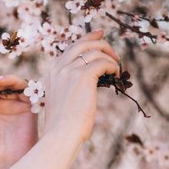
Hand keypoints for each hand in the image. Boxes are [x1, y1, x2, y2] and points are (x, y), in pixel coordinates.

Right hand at [43, 28, 120, 142]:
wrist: (61, 134)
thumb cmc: (63, 125)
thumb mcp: (62, 100)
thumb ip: (69, 85)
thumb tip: (90, 76)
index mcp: (52, 73)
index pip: (71, 48)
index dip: (87, 38)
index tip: (99, 34)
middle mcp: (59, 68)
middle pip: (82, 43)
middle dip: (101, 43)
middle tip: (114, 53)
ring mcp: (70, 71)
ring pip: (95, 52)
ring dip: (110, 58)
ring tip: (116, 70)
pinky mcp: (83, 76)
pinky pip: (103, 63)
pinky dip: (112, 67)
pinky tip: (116, 75)